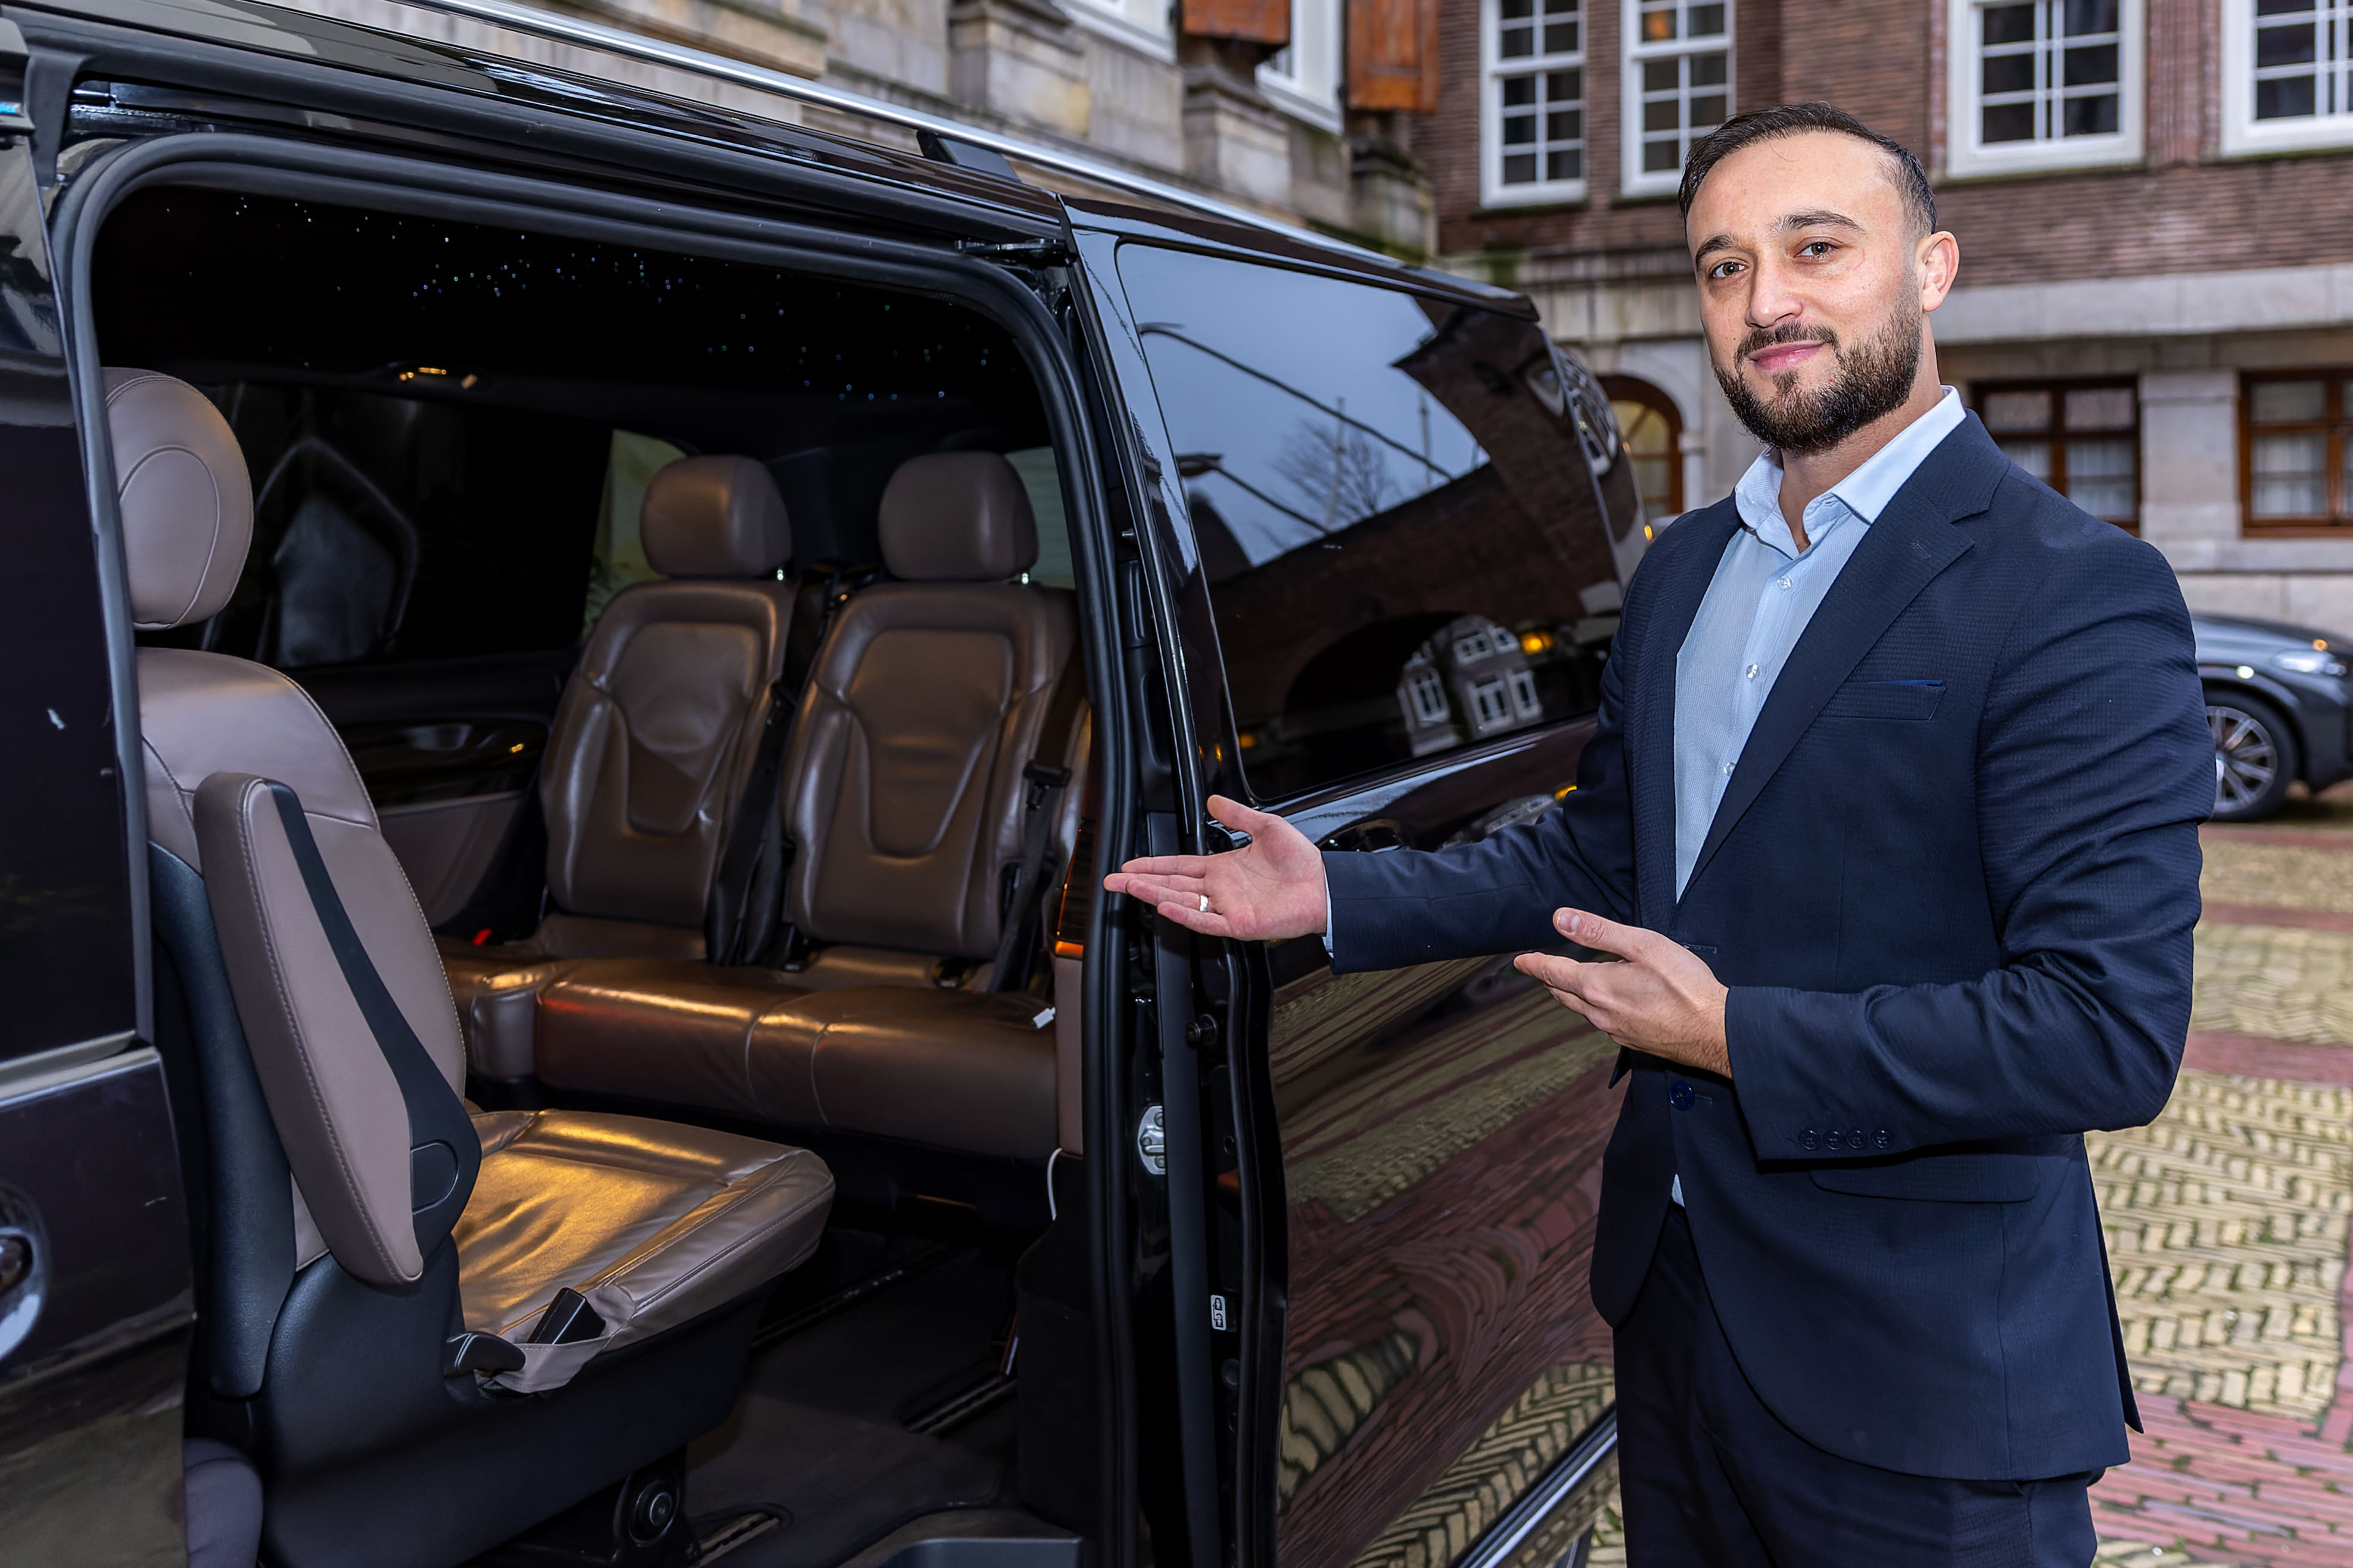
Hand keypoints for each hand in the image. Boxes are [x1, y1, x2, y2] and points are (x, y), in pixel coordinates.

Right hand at [1103, 794, 1326, 940]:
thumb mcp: (1266, 826)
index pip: (1178, 866)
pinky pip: (1205, 920)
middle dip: (1140, 882)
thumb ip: (1236, 815)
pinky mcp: (1238, 924)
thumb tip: (1213, 800)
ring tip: (1130, 888)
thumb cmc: (1301, 861)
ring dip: (1154, 894)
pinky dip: (1184, 914)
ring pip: (1181, 901)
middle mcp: (1221, 889)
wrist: (1325, 885)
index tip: (1129, 865)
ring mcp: (1227, 908)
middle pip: (1171, 884)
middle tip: (1113, 881)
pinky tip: (1165, 905)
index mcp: (1223, 868)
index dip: (1152, 865)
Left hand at [1516, 909, 1730, 1075]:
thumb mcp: (1643, 945)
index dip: (1534, 964)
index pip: (1552, 973)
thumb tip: (1561, 919)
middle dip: (1548, 980)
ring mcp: (1615, 1031)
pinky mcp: (1631, 1042)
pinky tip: (1605, 1003)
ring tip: (1565, 983)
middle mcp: (1599, 1013)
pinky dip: (1594, 1009)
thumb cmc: (1686, 986)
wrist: (1715, 1032)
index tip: (1520, 961)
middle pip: (1562, 994)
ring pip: (1581, 1010)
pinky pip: (1603, 1023)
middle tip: (1539, 970)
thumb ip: (1598, 932)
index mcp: (1597, 987)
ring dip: (1569, 995)